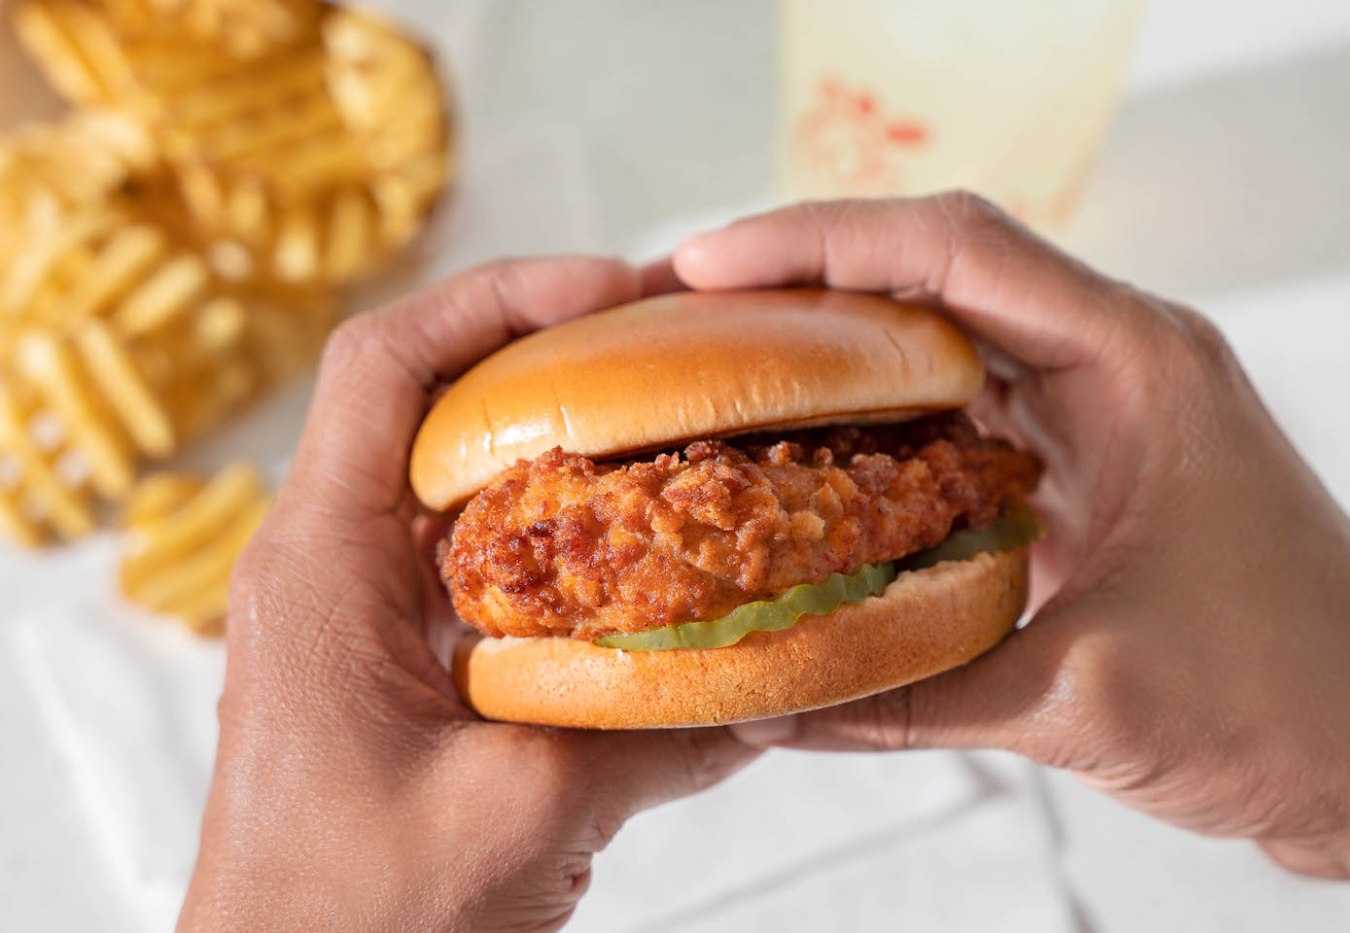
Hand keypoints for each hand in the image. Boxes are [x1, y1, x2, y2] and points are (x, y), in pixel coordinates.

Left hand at [180, 258, 756, 930]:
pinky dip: (562, 534)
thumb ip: (650, 738)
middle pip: (433, 399)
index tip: (613, 288)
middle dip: (554, 354)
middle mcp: (330, 566)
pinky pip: (482, 556)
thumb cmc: (349, 919)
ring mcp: (364, 612)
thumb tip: (774, 688)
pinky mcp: (401, 660)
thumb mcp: (518, 817)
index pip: (385, 365)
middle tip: (672, 345)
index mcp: (323, 568)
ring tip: (671, 425)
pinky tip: (643, 555)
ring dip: (561, 440)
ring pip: (462, 475)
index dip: (497, 299)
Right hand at [674, 195, 1349, 887]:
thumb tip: (770, 705)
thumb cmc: (1292, 701)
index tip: (706, 267)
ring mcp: (1093, 417)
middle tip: (679, 314)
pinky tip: (795, 460)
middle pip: (931, 275)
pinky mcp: (1075, 474)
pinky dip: (868, 429)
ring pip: (935, 344)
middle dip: (798, 281)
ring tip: (712, 370)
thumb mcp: (1087, 699)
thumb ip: (916, 698)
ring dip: (827, 349)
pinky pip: (952, 422)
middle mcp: (1111, 366)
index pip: (957, 248)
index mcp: (1136, 365)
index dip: (819, 243)